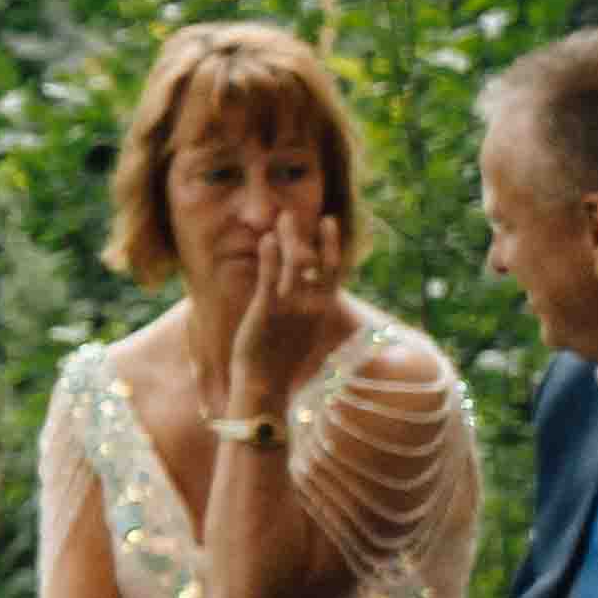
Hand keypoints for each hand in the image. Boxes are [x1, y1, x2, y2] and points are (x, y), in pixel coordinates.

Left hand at [229, 211, 361, 414]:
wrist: (264, 386)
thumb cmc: (279, 359)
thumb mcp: (301, 331)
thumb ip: (306, 308)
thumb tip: (308, 290)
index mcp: (321, 309)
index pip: (333, 269)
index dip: (332, 243)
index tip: (329, 221)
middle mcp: (311, 306)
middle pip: (317, 260)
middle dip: (311, 233)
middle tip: (300, 212)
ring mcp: (290, 307)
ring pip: (295, 264)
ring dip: (290, 237)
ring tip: (281, 217)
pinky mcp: (267, 311)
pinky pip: (271, 278)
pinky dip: (271, 256)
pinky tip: (267, 239)